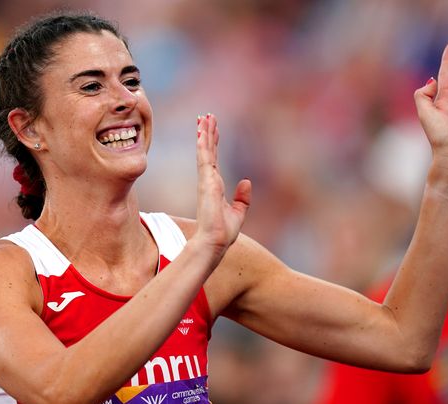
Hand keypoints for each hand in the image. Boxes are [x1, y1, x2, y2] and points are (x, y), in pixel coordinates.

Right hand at [193, 114, 250, 256]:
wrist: (215, 242)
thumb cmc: (223, 232)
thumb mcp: (238, 213)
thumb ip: (242, 198)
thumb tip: (246, 181)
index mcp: (215, 186)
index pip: (214, 160)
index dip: (213, 144)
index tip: (211, 130)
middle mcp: (209, 180)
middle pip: (208, 151)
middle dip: (207, 133)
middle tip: (206, 116)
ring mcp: (206, 180)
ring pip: (205, 151)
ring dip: (204, 133)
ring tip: (204, 117)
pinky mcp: (206, 182)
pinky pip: (204, 158)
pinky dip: (203, 144)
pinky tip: (201, 132)